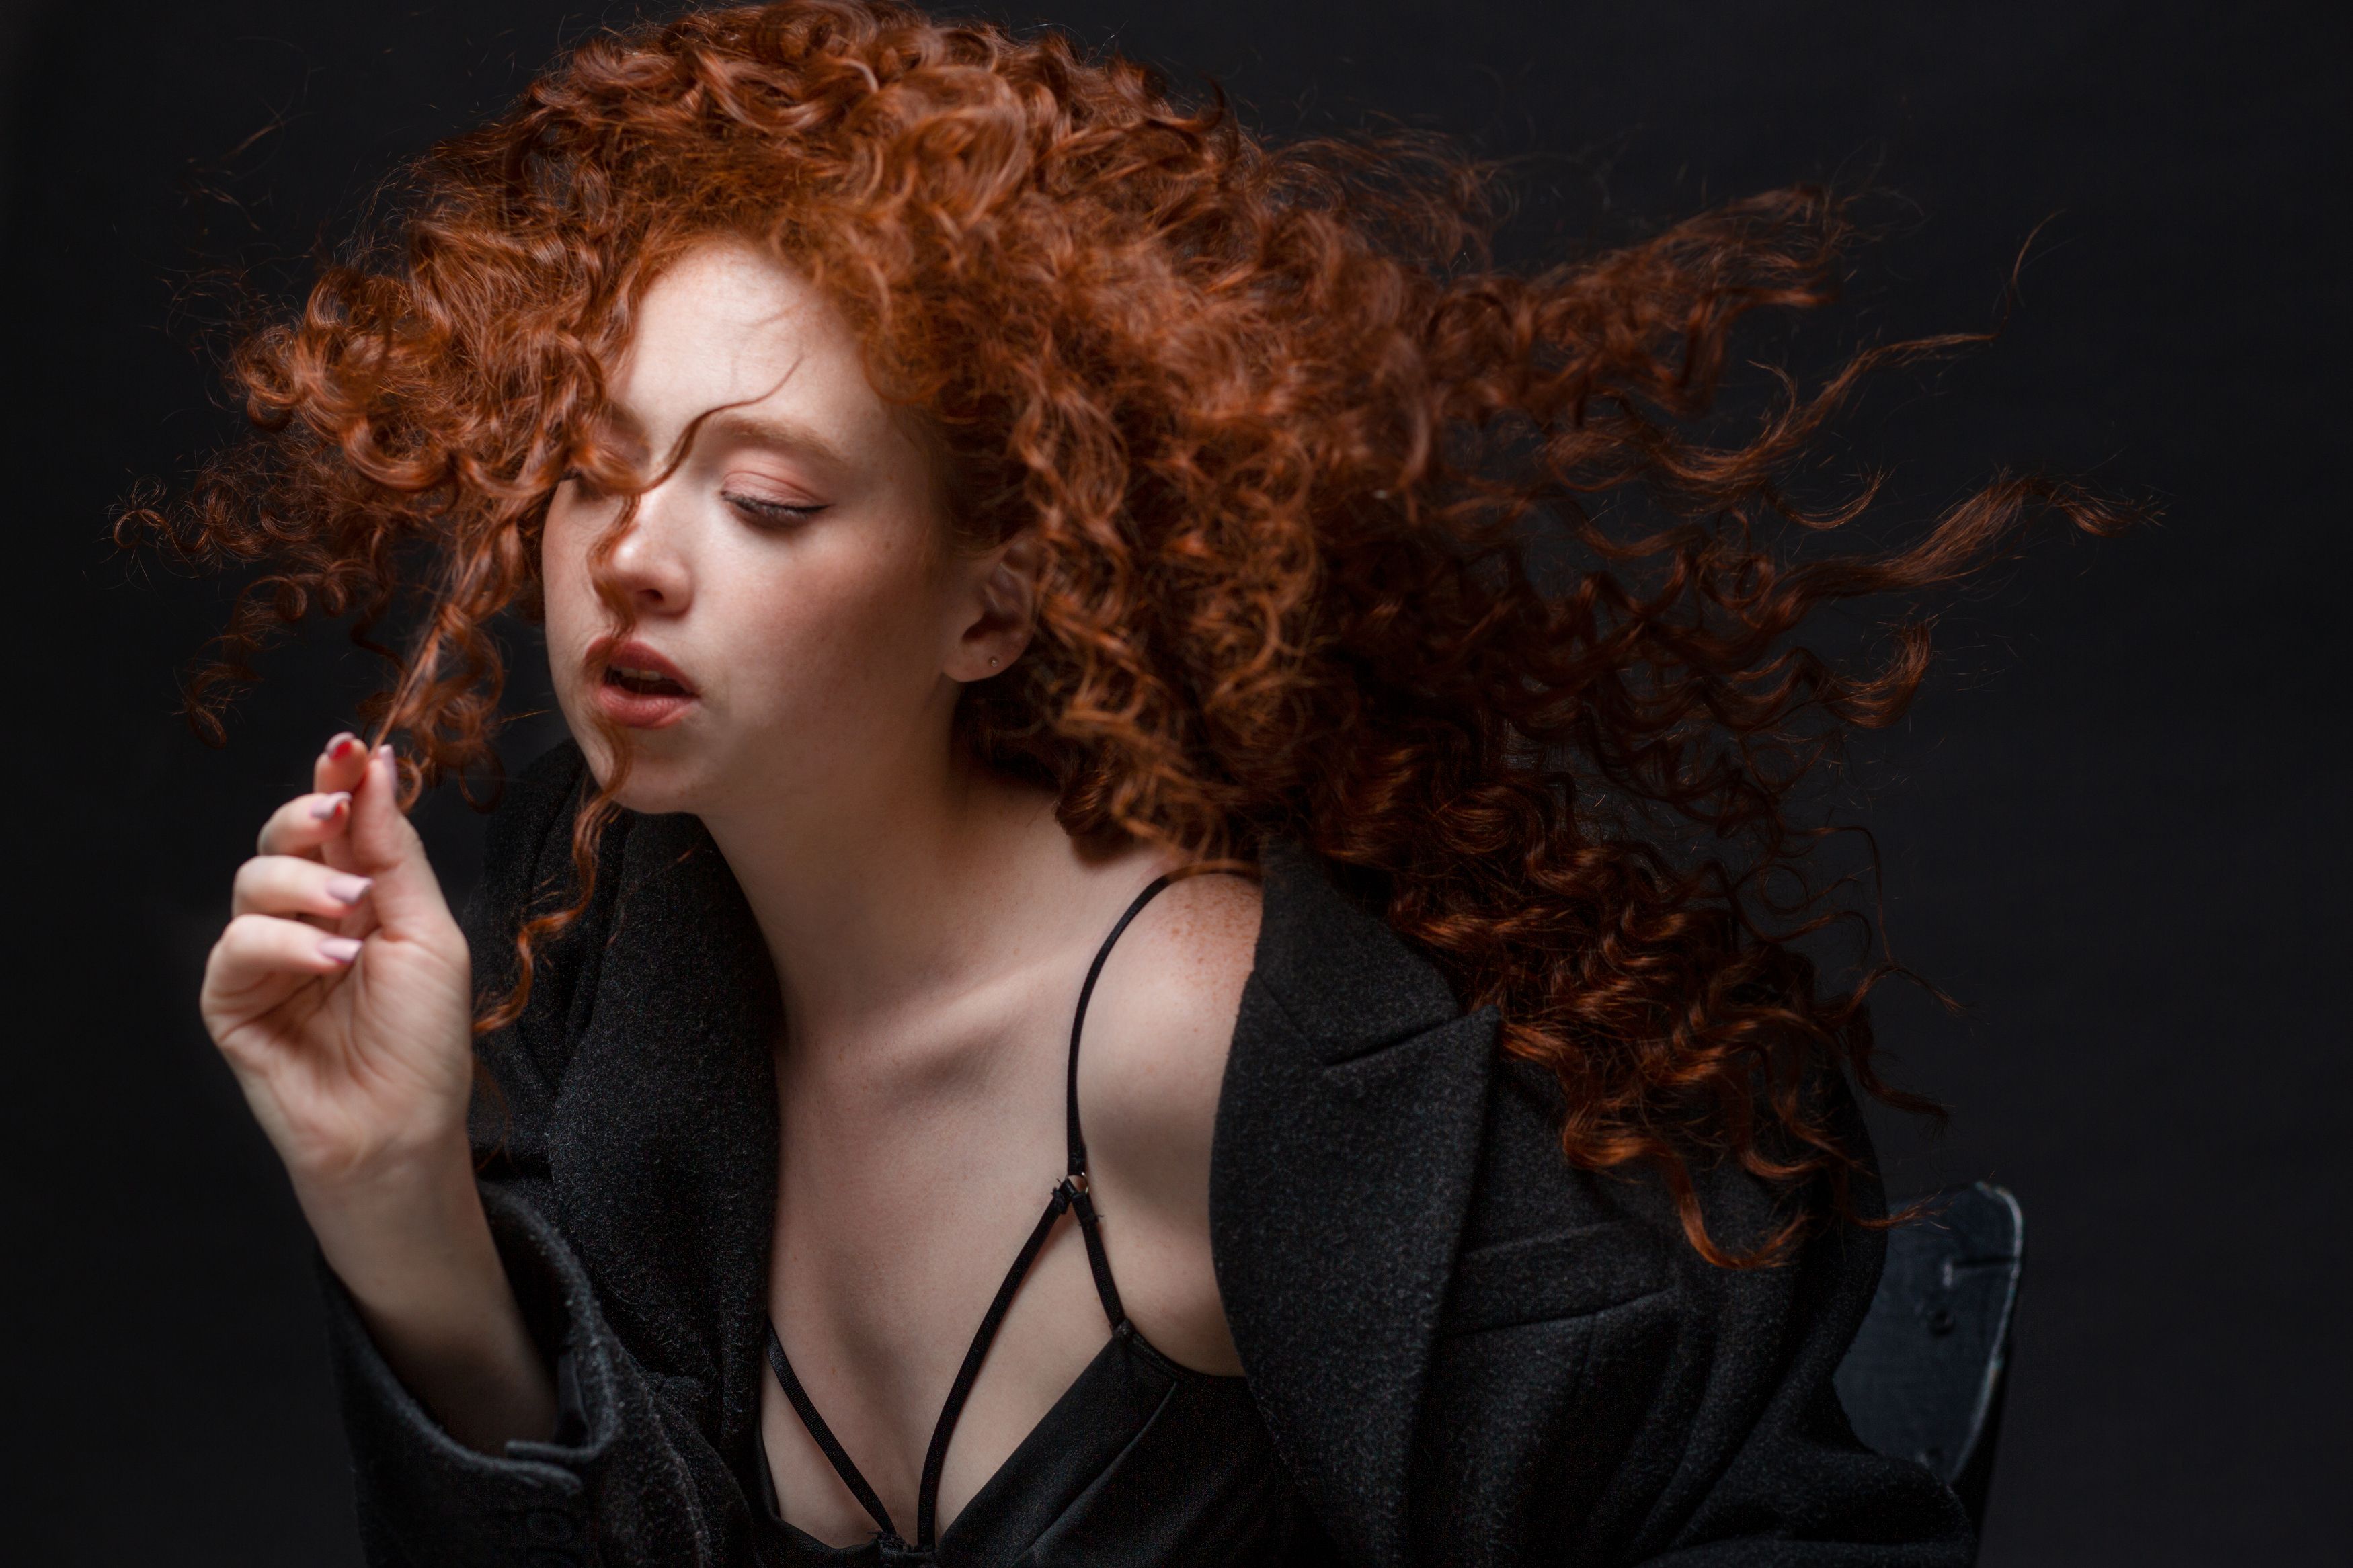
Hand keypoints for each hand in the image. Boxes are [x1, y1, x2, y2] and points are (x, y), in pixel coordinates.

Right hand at [202, 734, 475, 1193]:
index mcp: (361, 895)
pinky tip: (331, 958)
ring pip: (255, 880)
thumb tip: (376, 766)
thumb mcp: (426, 931)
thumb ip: (393, 852)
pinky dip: (285, 943)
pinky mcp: (232, 999)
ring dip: (304, 885)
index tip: (351, 746)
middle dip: (307, 814)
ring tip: (352, 912)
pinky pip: (238, 944)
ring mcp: (266, 957)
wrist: (399, 1128)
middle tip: (335, 814)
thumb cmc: (424, 1040)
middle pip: (285, 838)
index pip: (340, 821)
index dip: (338, 780)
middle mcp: (309, 917)